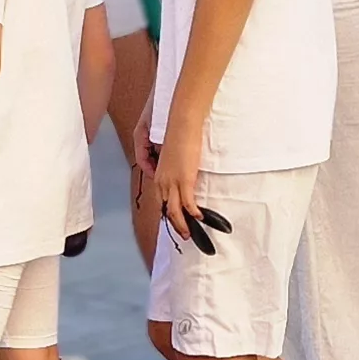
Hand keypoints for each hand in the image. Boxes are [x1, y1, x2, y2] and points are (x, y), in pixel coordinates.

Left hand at [153, 128, 207, 249]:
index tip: (176, 222)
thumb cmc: (179, 137)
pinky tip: (199, 217)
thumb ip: (176, 169)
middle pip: (167, 209)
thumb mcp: (174, 157)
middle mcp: (162, 181)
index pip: (162, 201)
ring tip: (189, 233)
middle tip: (183, 234)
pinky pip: (188, 203)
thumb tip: (184, 177)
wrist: (181, 126)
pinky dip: (193, 213)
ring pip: (174, 210)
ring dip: (182, 224)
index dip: (168, 214)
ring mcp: (172, 182)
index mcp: (159, 176)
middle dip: (175, 224)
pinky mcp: (184, 180)